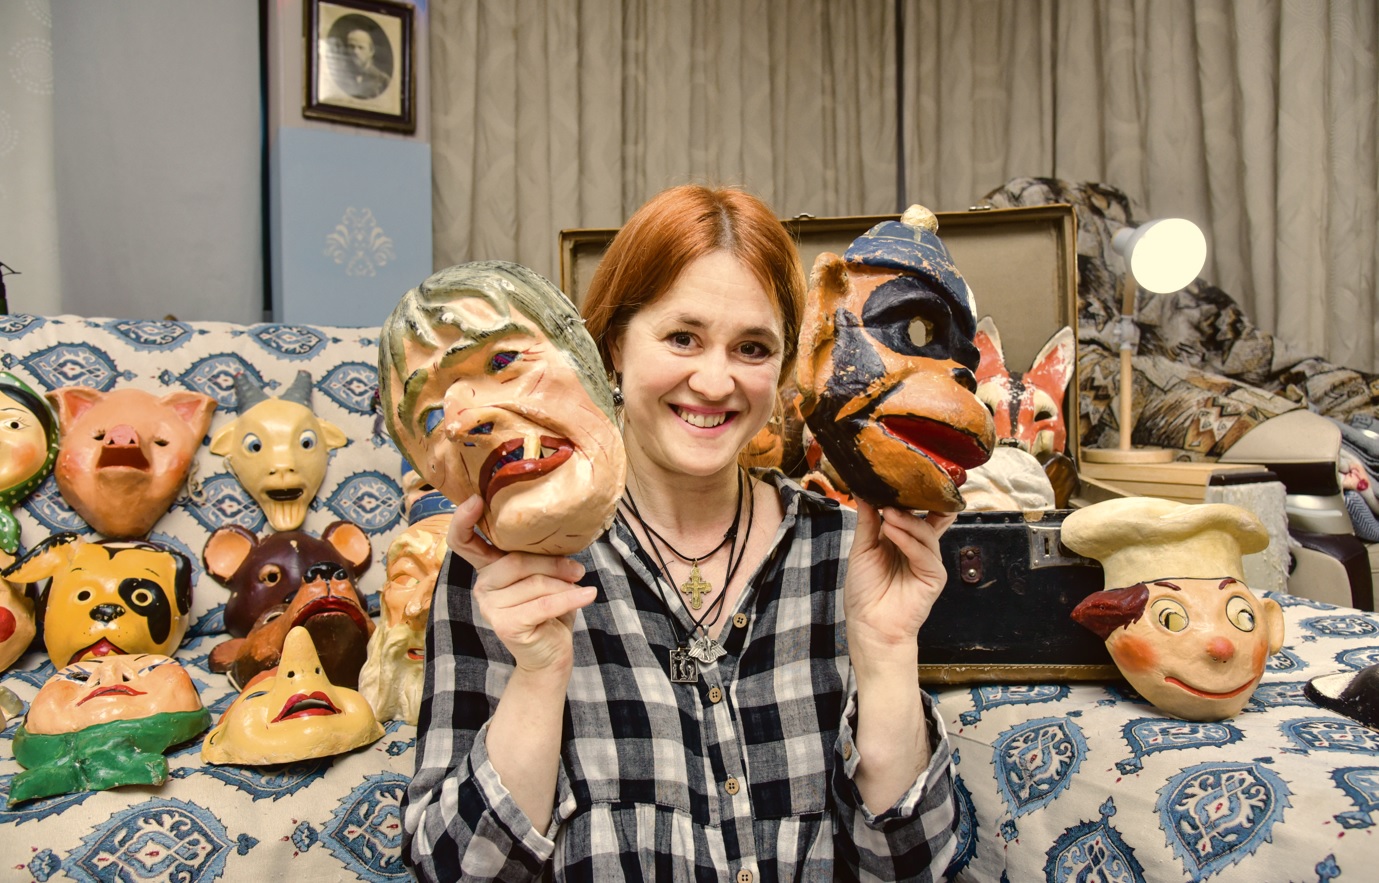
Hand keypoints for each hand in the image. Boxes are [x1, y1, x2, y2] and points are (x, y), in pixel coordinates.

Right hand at [447, 495, 595, 673]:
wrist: (551, 654)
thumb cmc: (549, 610)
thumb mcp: (545, 575)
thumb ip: (539, 555)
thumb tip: (558, 534)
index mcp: (488, 567)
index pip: (464, 542)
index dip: (463, 520)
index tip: (476, 500)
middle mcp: (482, 585)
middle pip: (516, 561)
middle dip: (553, 564)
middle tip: (578, 570)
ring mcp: (490, 607)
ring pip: (534, 583)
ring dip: (564, 584)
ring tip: (579, 586)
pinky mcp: (505, 625)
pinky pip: (544, 604)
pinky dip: (571, 598)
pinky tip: (589, 594)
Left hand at [844, 501, 955, 663]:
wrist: (869, 625)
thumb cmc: (864, 591)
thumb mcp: (862, 550)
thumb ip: (868, 522)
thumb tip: (865, 494)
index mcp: (902, 540)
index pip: (912, 512)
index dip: (907, 498)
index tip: (894, 479)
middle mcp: (918, 548)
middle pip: (929, 518)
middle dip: (919, 503)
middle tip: (900, 490)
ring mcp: (927, 561)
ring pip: (926, 533)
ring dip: (906, 521)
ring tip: (888, 513)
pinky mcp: (934, 576)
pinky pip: (925, 554)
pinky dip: (909, 541)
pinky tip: (892, 533)